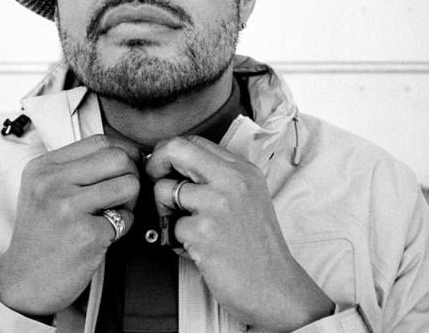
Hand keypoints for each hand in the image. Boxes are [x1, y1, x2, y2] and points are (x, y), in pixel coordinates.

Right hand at [0, 135, 139, 315]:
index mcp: (43, 167)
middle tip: (120, 196)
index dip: (123, 153)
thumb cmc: (42, 235)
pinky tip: (102, 236)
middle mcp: (52, 183)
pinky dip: (123, 227)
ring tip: (111, 214)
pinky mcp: (86, 235)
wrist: (24, 283)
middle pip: (119, 158)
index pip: (100, 141)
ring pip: (129, 184)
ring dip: (129, 202)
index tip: (124, 171)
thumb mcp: (45, 190)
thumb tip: (131, 152)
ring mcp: (67, 208)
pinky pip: (126, 218)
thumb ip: (79, 168)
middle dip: (130, 176)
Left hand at [146, 136, 333, 330]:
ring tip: (184, 228)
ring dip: (164, 211)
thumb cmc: (256, 248)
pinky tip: (195, 250)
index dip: (170, 153)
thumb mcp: (248, 198)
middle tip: (155, 183)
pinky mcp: (204, 231)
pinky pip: (170, 225)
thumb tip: (174, 164)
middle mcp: (232, 180)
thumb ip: (219, 178)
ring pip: (163, 189)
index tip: (165, 170)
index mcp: (243, 170)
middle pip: (175, 149)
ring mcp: (218, 205)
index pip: (194, 141)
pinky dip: (175, 240)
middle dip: (155, 165)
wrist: (274, 288)